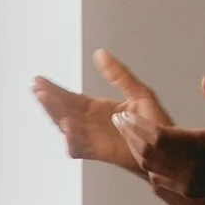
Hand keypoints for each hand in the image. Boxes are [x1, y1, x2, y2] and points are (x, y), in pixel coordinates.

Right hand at [32, 48, 174, 176]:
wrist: (169, 148)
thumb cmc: (155, 123)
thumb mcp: (138, 92)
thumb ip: (118, 75)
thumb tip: (100, 52)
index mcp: (98, 109)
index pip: (70, 98)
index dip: (54, 89)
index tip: (39, 80)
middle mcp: (91, 124)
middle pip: (63, 111)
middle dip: (49, 99)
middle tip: (36, 86)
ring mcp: (94, 138)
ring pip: (66, 127)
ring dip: (54, 114)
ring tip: (45, 99)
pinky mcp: (101, 152)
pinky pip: (80, 147)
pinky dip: (71, 139)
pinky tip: (67, 126)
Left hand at [112, 75, 204, 204]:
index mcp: (203, 147)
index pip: (158, 136)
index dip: (137, 125)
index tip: (123, 112)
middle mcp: (191, 167)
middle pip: (148, 151)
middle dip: (129, 133)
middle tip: (117, 118)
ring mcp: (187, 182)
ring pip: (150, 165)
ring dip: (135, 147)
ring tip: (125, 130)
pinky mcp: (187, 191)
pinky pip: (158, 177)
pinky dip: (147, 162)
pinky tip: (143, 149)